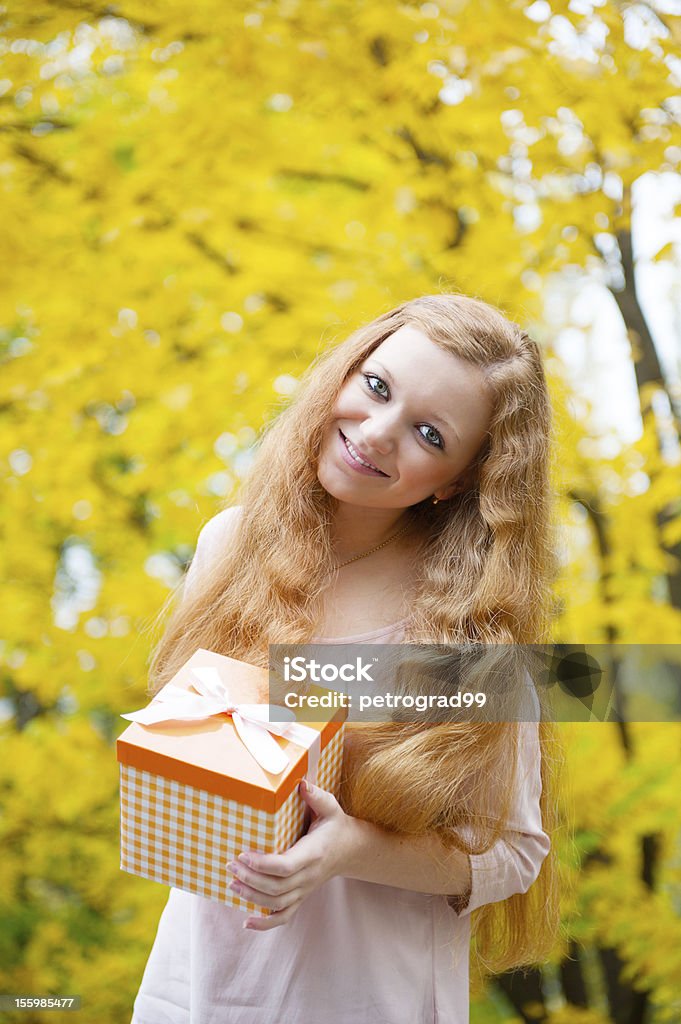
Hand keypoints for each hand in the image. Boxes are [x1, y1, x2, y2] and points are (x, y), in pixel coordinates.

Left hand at [228, 779, 354, 931]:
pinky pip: (284, 916)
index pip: (286, 866)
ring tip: (231, 884)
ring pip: (276, 903)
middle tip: (231, 865)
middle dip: (250, 879)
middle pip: (277, 887)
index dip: (262, 864)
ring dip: (252, 897)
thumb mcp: (330, 807)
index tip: (243, 854)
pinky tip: (247, 922)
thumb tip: (301, 783)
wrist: (351, 850)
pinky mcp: (301, 897)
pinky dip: (265, 924)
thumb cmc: (335, 825)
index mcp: (314, 853)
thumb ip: (316, 796)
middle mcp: (309, 876)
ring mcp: (305, 889)